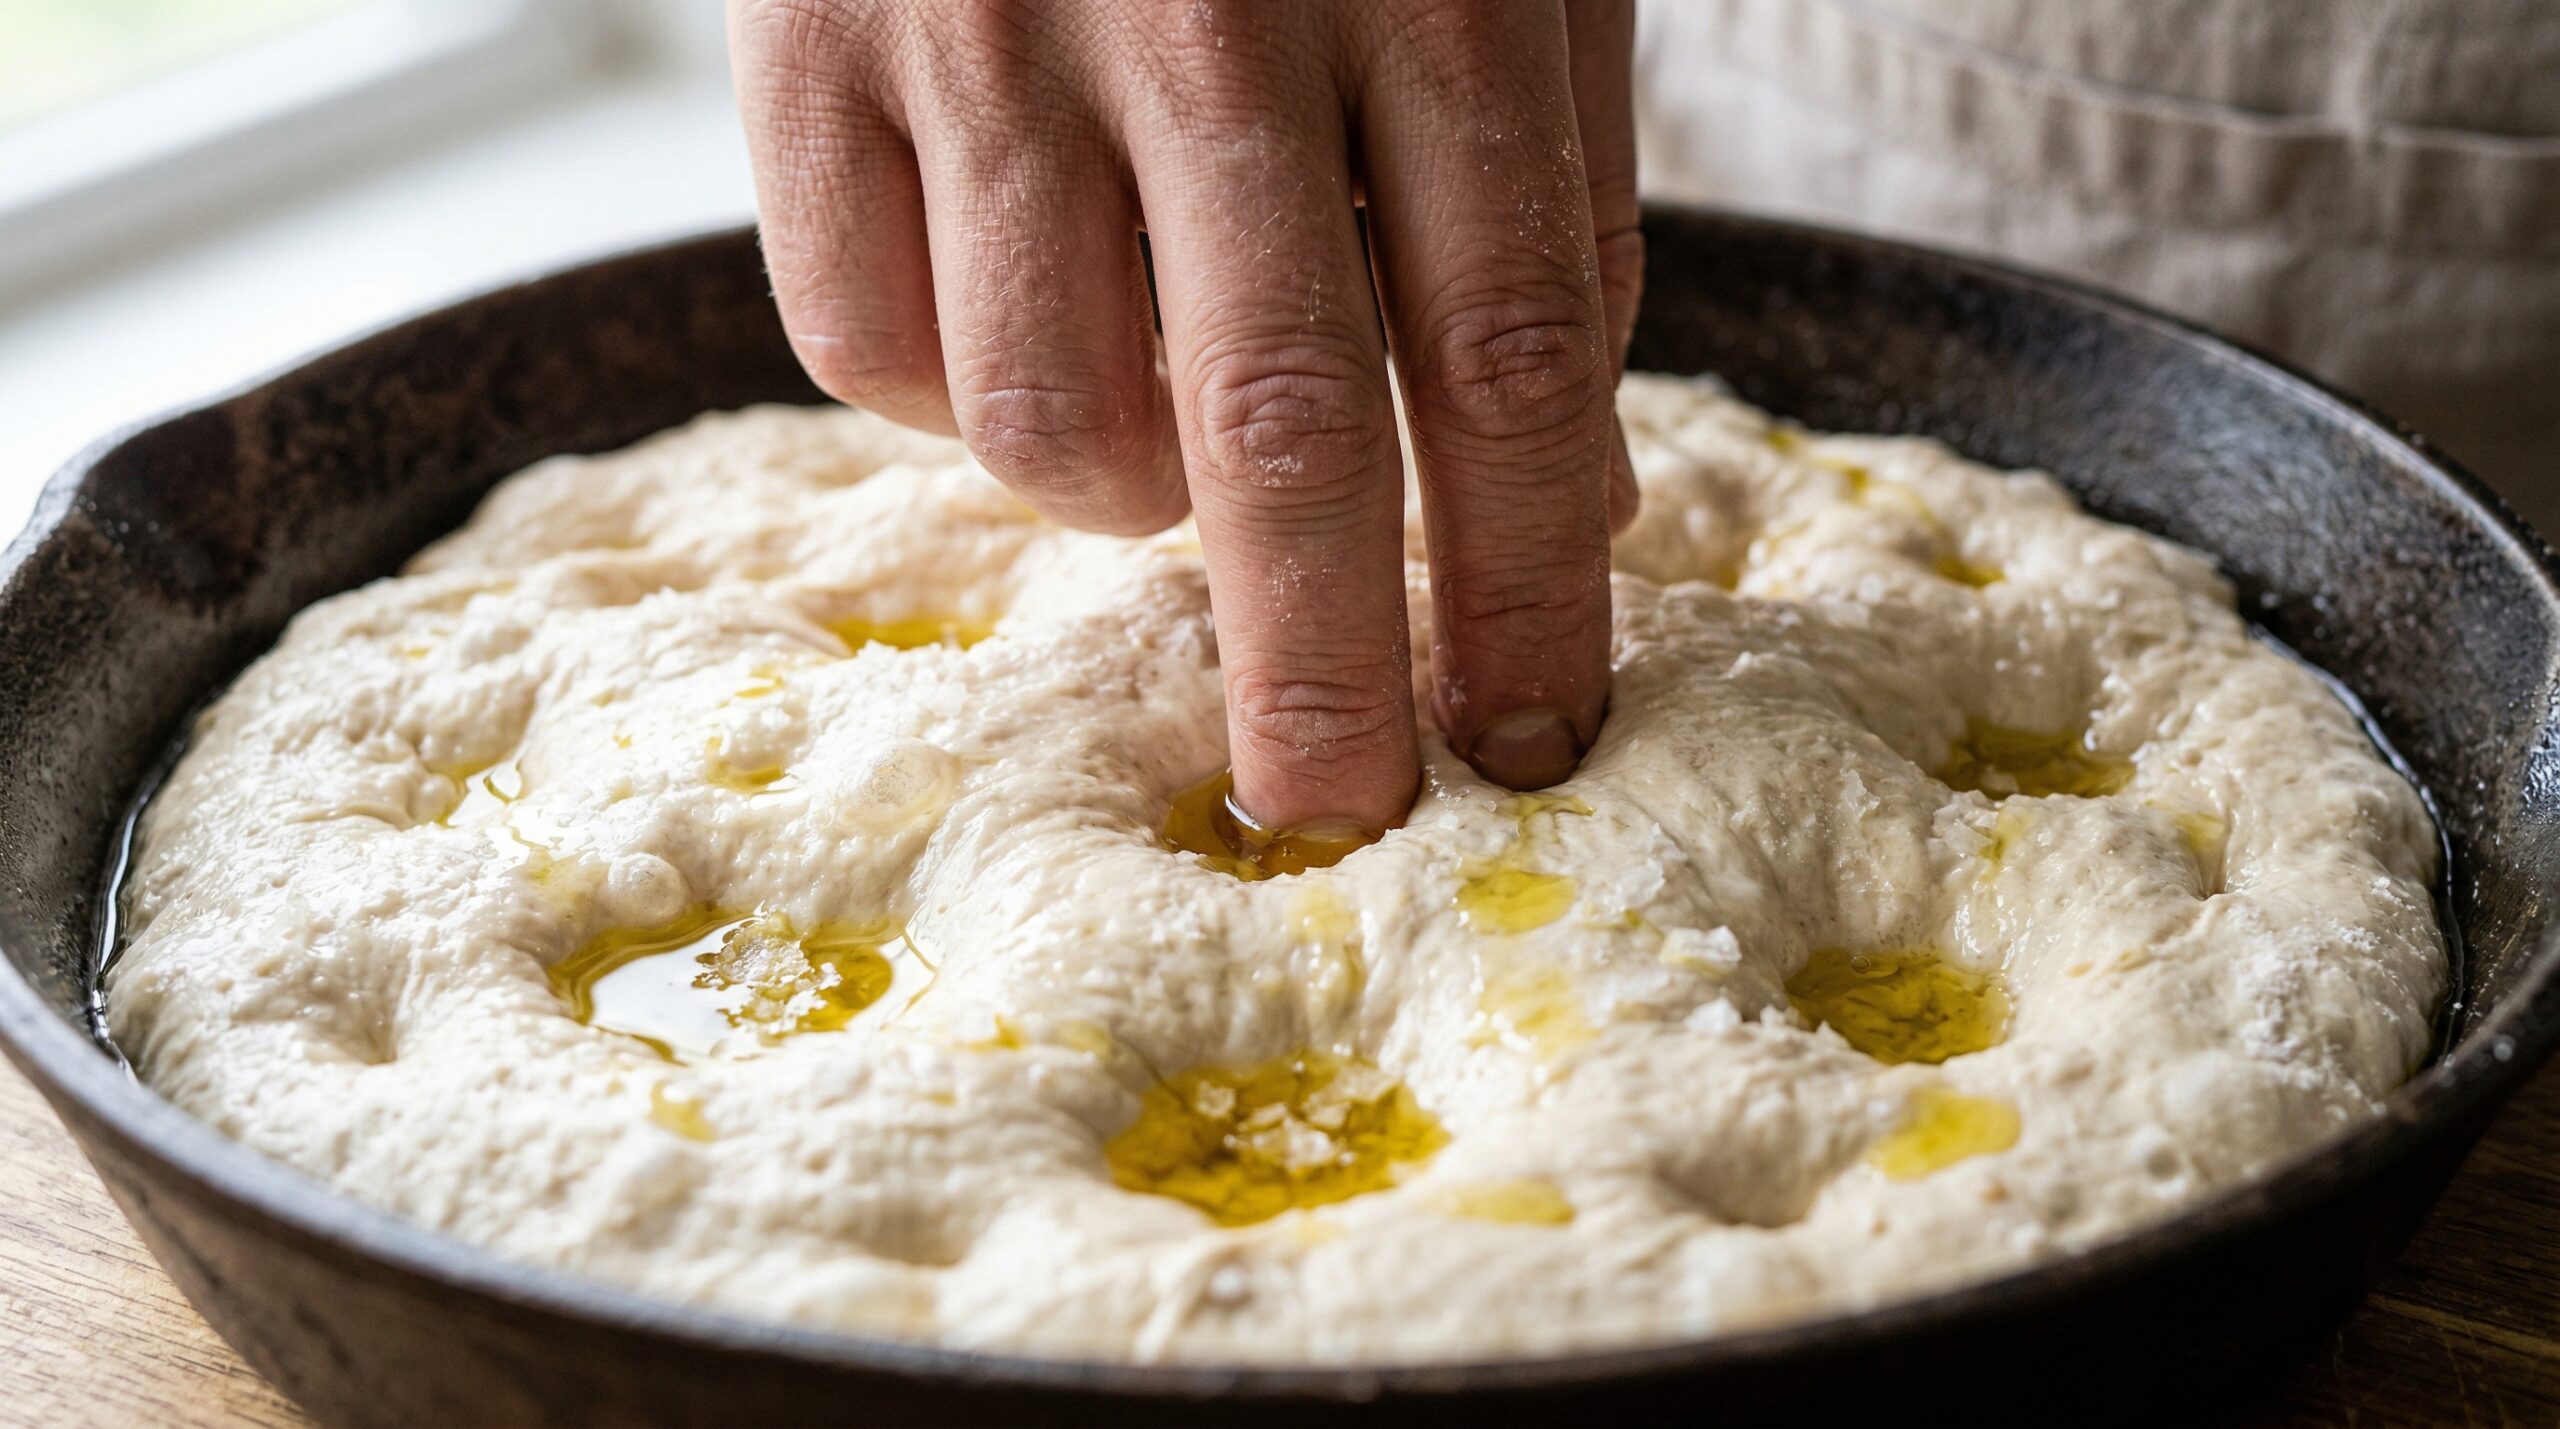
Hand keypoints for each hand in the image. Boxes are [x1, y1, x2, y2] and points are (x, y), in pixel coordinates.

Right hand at [731, 0, 1639, 831]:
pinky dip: (954, 401)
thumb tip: (1557, 503)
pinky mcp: (804, 43)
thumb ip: (1540, 208)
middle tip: (1337, 811)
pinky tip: (1015, 317)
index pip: (1504, 347)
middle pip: (1275, 427)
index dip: (1525, 576)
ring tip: (1162, 410)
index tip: (1535, 733)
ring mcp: (979, 26)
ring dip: (1130, 491)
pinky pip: (862, 346)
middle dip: (1320, 668)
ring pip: (1049, 418)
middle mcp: (1198, 9)